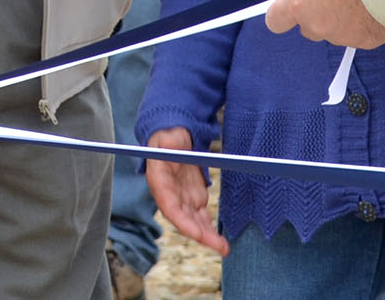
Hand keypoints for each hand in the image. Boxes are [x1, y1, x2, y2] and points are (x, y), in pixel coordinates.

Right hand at [145, 127, 227, 253]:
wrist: (173, 140)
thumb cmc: (167, 138)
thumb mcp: (166, 136)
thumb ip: (167, 141)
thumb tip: (169, 141)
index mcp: (160, 183)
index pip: (170, 207)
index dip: (183, 222)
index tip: (197, 233)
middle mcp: (171, 196)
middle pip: (185, 220)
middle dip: (201, 235)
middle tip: (220, 247)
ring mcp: (182, 199)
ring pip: (195, 222)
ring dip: (208, 236)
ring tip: (224, 247)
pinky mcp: (193, 198)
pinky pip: (202, 216)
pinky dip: (210, 227)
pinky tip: (220, 238)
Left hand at [263, 0, 384, 48]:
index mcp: (299, 3)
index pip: (275, 20)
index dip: (282, 15)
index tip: (288, 10)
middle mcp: (317, 25)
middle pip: (309, 28)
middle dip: (319, 16)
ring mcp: (342, 36)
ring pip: (337, 32)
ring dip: (344, 21)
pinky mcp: (367, 42)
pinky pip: (361, 35)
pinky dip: (366, 25)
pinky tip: (375, 6)